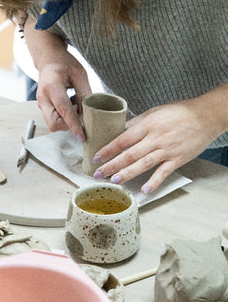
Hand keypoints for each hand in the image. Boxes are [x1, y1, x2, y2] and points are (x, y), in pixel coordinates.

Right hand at [36, 50, 91, 139]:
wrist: (48, 59)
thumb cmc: (64, 63)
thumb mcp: (79, 74)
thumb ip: (85, 93)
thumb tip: (90, 113)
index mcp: (52, 86)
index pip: (63, 110)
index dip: (74, 124)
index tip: (82, 136)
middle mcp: (43, 97)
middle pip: (54, 123)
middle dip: (68, 126)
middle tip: (82, 116)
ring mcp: (40, 103)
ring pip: (53, 123)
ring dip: (66, 120)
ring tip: (75, 103)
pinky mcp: (42, 106)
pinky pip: (53, 118)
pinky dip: (63, 116)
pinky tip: (71, 103)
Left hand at [93, 97, 224, 192]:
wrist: (205, 116)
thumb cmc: (179, 112)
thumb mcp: (154, 111)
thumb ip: (138, 123)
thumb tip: (120, 131)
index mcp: (148, 124)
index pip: (123, 139)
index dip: (108, 149)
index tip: (96, 157)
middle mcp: (155, 138)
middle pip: (129, 154)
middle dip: (112, 164)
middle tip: (98, 173)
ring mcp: (167, 150)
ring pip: (143, 164)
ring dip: (127, 173)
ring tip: (114, 180)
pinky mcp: (178, 159)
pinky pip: (163, 173)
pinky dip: (154, 182)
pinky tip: (144, 189)